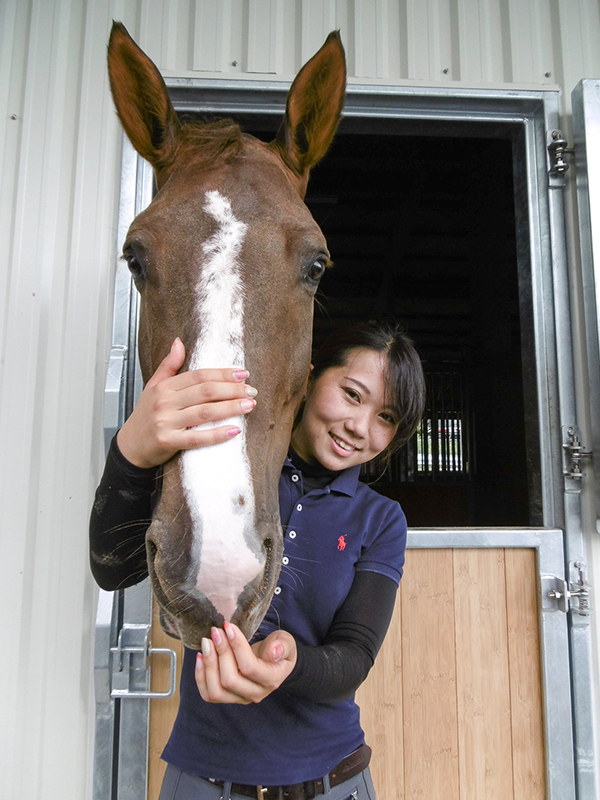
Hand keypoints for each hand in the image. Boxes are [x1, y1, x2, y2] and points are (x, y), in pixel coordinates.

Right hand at [116, 338, 256, 467]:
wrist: (130, 447)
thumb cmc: (145, 416)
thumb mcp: (153, 387)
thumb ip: (169, 365)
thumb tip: (179, 342)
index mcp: (164, 387)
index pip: (199, 376)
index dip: (223, 374)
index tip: (243, 374)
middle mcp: (165, 402)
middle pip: (205, 391)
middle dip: (232, 390)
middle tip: (252, 391)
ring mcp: (166, 422)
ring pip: (205, 412)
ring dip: (230, 408)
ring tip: (249, 405)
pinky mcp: (168, 442)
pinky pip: (197, 438)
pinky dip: (217, 434)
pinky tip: (235, 430)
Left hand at [195, 622, 296, 703]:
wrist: (275, 663)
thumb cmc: (279, 649)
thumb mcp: (286, 642)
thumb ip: (282, 646)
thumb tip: (274, 652)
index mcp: (271, 680)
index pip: (250, 667)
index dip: (236, 646)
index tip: (228, 626)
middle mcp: (255, 694)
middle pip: (230, 680)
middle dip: (220, 652)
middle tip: (216, 631)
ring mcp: (240, 698)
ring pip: (217, 691)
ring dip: (208, 665)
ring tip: (207, 642)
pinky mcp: (228, 697)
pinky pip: (208, 694)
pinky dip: (200, 676)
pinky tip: (201, 656)